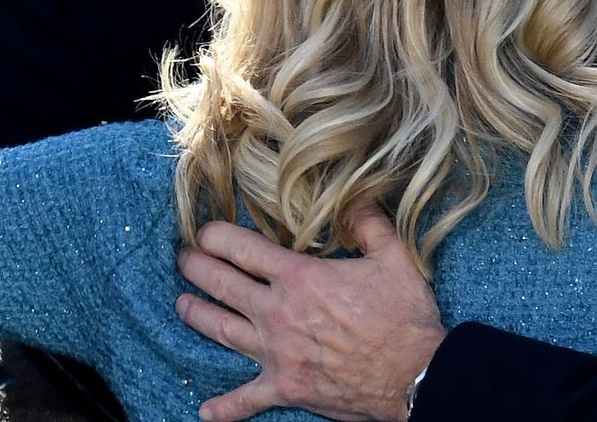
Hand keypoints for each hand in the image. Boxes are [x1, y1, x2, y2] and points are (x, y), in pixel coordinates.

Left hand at [175, 206, 446, 421]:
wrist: (414, 375)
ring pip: (221, 331)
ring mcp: (277, 353)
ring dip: (197, 316)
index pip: (243, 249)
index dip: (216, 237)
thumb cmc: (404, 317)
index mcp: (300, 278)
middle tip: (183, 260)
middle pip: (222, 286)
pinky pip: (246, 400)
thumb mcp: (394, 258)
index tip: (204, 231)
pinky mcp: (285, 387)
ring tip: (182, 305)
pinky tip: (206, 410)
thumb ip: (368, 223)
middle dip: (197, 269)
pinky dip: (224, 407)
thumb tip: (355, 197)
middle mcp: (278, 313)